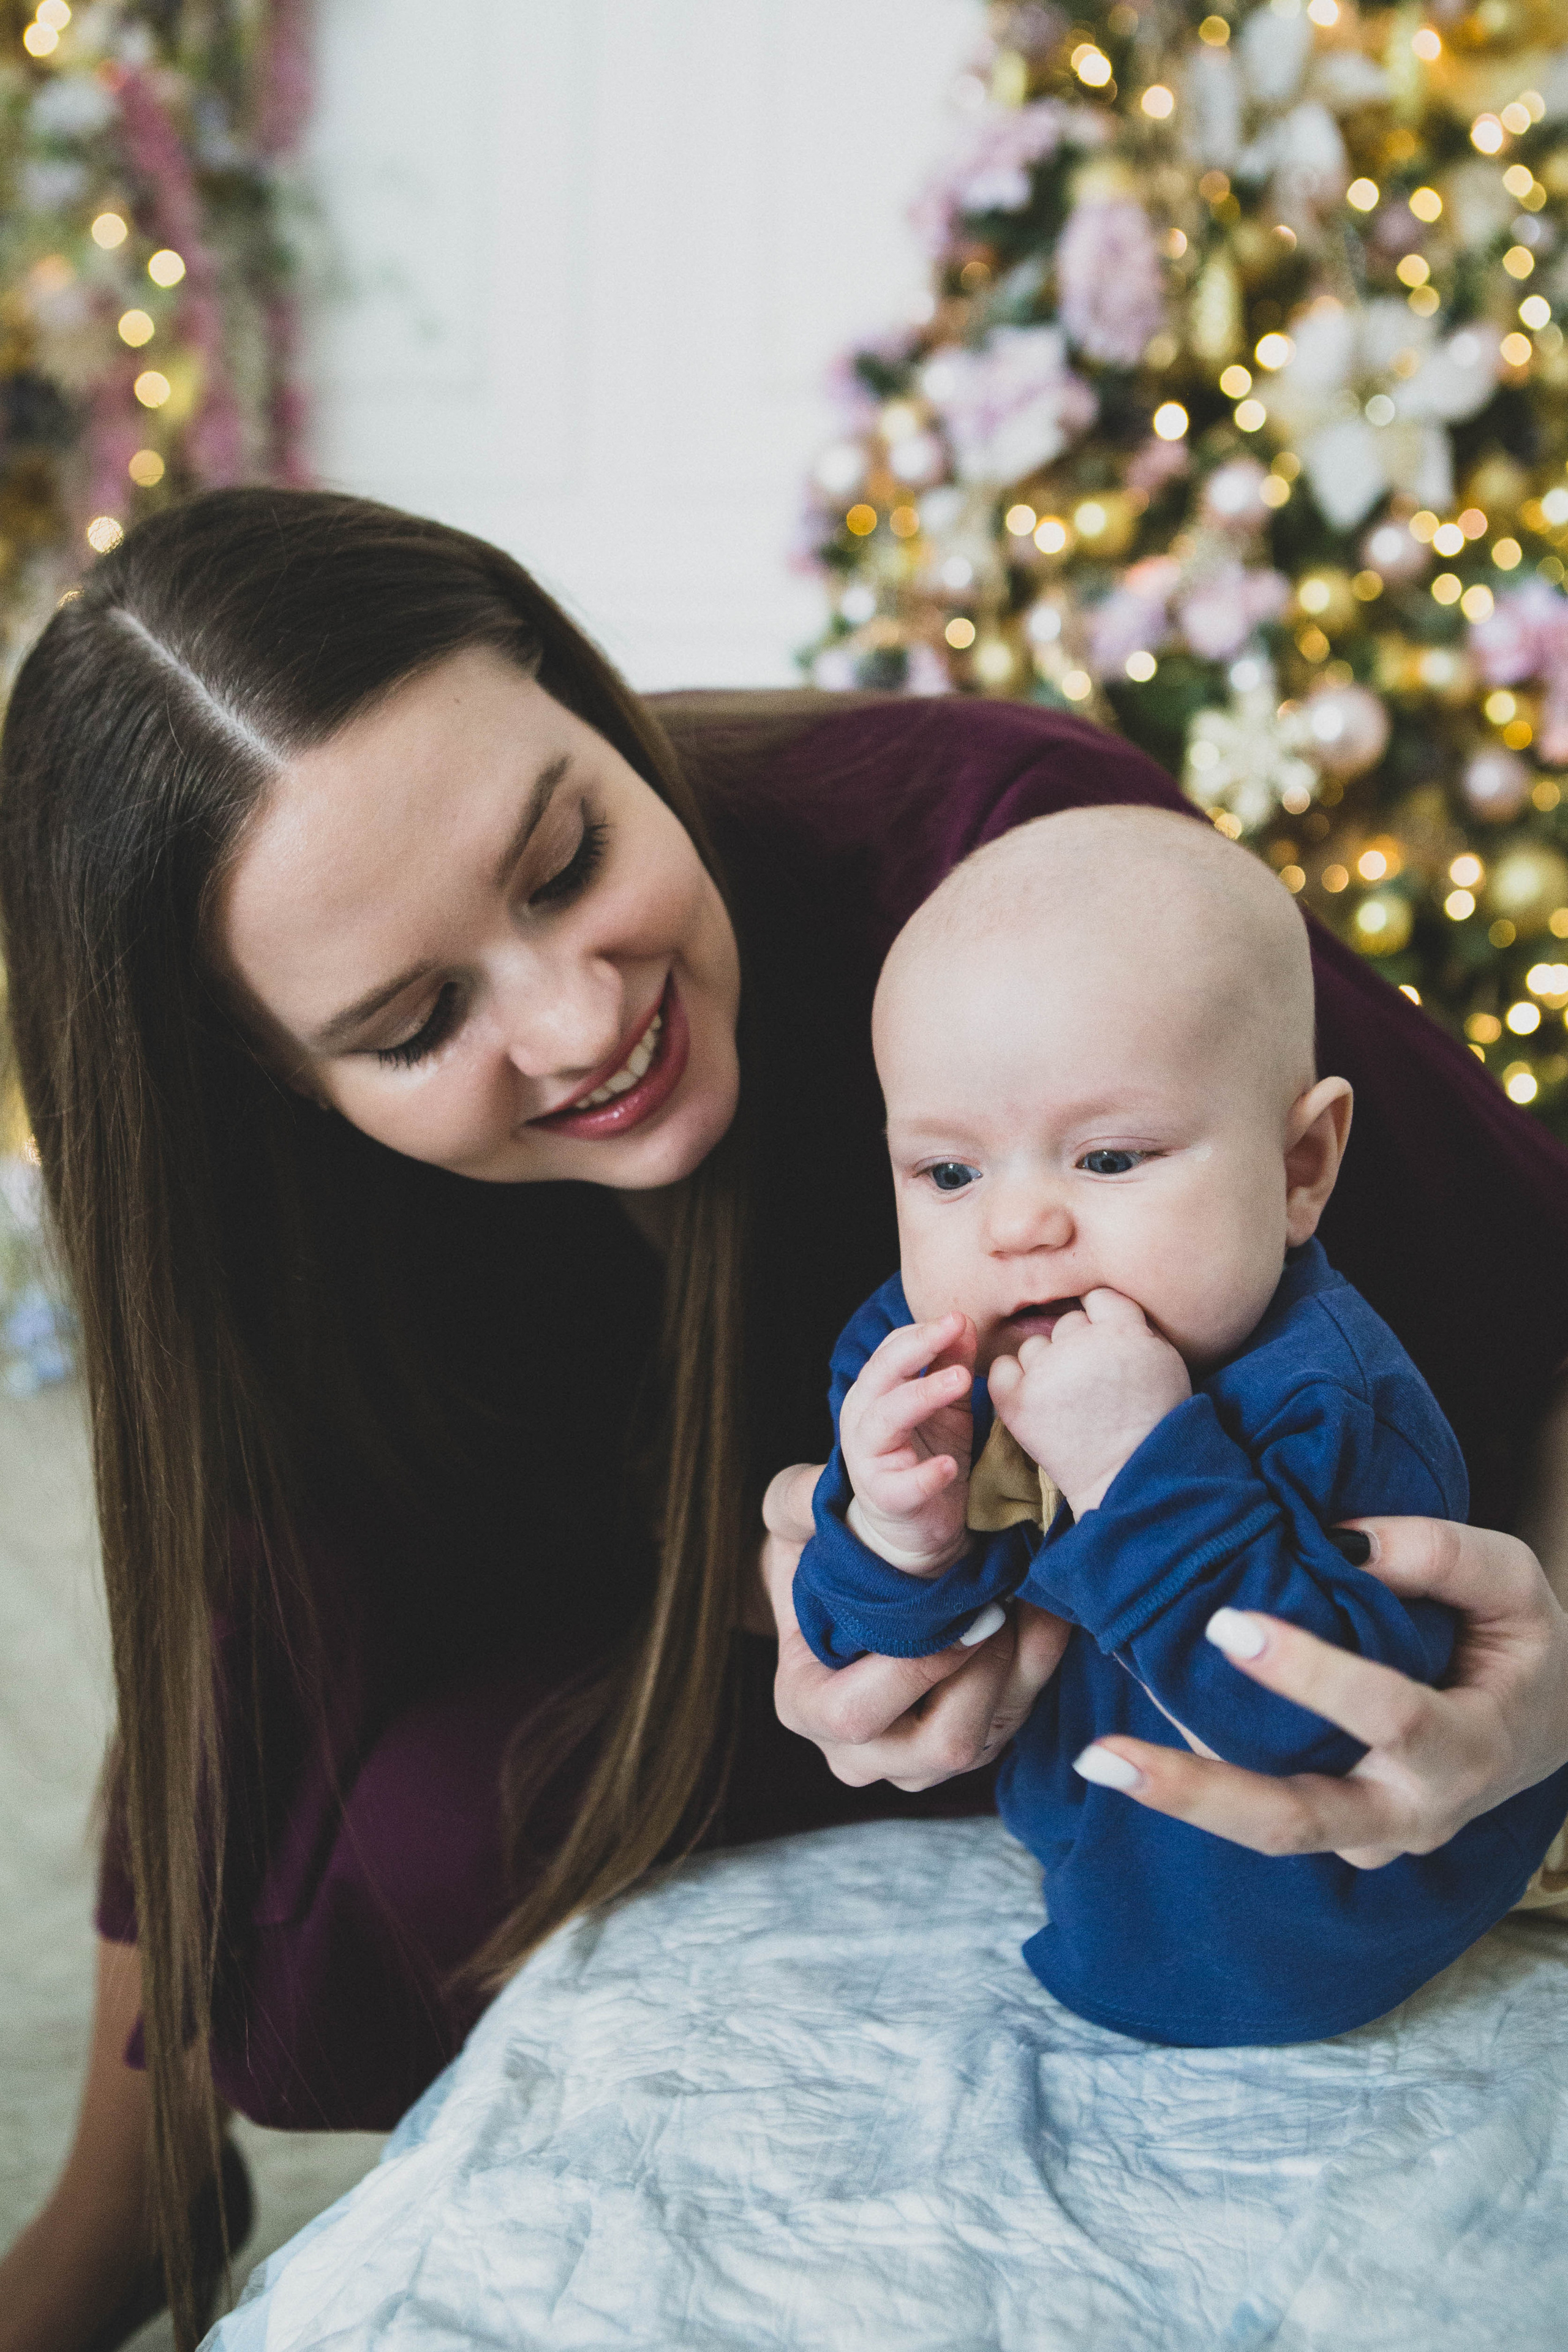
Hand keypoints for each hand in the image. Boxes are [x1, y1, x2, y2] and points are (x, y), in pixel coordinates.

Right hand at [762, 1461, 1071, 1788]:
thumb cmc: (814, 1554)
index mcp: (804, 1706)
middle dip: (982, 1672)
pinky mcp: (968, 1748)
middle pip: (938, 1745)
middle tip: (1000, 1602)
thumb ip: (802, 1501)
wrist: (844, 1586)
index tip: (962, 1609)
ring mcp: (918, 1761)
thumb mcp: (793, 1518)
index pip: (855, 1714)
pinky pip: (1018, 1723)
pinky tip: (1042, 1608)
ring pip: (985, 1742)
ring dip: (1014, 1670)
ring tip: (1022, 1597)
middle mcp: (860, 1753)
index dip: (917, 1668)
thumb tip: (860, 1479)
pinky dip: (1037, 1666)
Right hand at [838, 1313, 977, 1574]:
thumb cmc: (926, 1454)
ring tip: (962, 1379)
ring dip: (923, 1395)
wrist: (914, 1526)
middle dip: (919, 1348)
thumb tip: (963, 1322)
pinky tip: (949, 1465)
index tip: (958, 1317)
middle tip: (955, 1327)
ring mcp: (868, 1459)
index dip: (921, 1331)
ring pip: (886, 1419)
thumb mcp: (944, 1406)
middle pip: (883, 1375)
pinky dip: (925, 1475)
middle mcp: (862, 1419)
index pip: (891, 1351)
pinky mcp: (885, 1498)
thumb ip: (950, 1365)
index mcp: (874, 1392)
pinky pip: (902, 1485)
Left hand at [988, 1288, 1189, 1515]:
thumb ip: (1135, 1326)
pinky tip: (1033, 1396)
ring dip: (1046, 1364)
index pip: (1098, 1297)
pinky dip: (1012, 1380)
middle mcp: (1080, 1344)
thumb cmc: (1154, 1421)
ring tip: (1068, 1398)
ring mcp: (1045, 1372)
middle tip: (1091, 1380)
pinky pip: (1001, 1369)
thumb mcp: (1165, 1361)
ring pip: (1034, 1346)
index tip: (1103, 1341)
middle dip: (1077, 1346)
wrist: (1130, 1476)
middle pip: (1066, 1323)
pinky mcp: (1017, 1401)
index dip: (1101, 1318)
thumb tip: (1103, 1305)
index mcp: (1122, 1331)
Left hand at [1073, 1517, 1567, 1865]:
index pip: (1388, 1717)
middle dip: (1199, 1791)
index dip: (1310, 1674)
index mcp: (1468, 1750)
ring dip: (1180, 1797)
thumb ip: (1441, 1554)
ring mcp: (1366, 1835)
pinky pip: (1259, 1808)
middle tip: (1104, 1753)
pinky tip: (1129, 1738)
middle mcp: (1410, 1814)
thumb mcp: (1512, 1585)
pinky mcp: (1331, 1828)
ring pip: (1266, 1833)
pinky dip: (1198, 1774)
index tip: (1227, 1623)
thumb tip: (1340, 1540)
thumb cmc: (1520, 1644)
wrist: (1541, 1724)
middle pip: (1298, 1821)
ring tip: (1094, 1755)